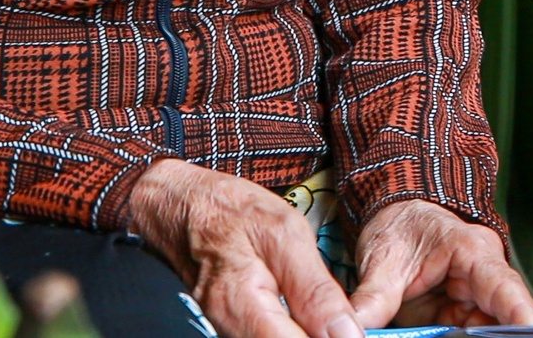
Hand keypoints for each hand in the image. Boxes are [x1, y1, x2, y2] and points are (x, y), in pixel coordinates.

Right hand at [125, 159, 360, 337]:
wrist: (180, 207)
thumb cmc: (230, 212)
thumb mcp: (286, 235)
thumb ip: (316, 292)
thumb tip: (348, 334)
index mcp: (241, 306)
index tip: (352, 331)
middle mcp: (226, 330)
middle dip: (319, 336)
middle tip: (343, 322)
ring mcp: (224, 332)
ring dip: (308, 333)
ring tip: (329, 319)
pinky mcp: (229, 331)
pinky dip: (292, 331)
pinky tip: (307, 320)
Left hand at [347, 198, 532, 327]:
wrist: (395, 218)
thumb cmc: (399, 227)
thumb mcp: (383, 260)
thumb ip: (374, 298)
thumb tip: (354, 329)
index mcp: (471, 253)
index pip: (504, 287)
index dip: (521, 312)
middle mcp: (481, 277)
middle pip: (501, 315)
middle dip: (499, 334)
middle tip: (471, 336)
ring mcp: (472, 299)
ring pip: (484, 329)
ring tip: (436, 326)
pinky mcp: (459, 316)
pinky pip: (465, 335)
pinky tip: (436, 334)